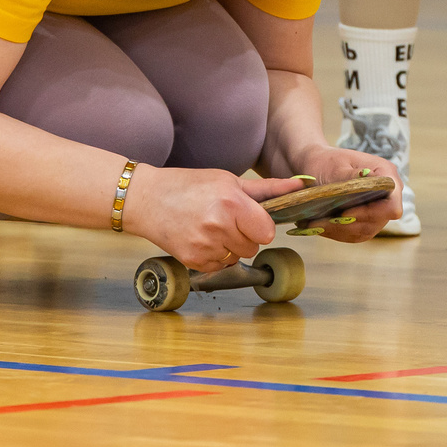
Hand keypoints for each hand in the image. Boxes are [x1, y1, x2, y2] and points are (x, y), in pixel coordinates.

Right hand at [125, 166, 296, 271]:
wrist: (146, 199)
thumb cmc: (188, 185)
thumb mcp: (228, 180)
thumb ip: (266, 188)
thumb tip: (299, 186)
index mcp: (232, 202)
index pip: (267, 232)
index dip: (260, 226)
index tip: (249, 218)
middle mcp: (220, 226)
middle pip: (253, 246)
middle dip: (244, 236)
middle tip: (224, 219)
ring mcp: (205, 246)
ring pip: (237, 258)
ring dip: (229, 247)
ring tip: (209, 227)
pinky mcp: (193, 261)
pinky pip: (220, 266)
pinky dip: (214, 256)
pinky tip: (199, 238)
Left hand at [277, 144, 400, 242]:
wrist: (317, 166)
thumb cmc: (327, 162)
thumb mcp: (335, 166)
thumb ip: (350, 175)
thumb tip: (368, 179)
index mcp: (386, 174)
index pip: (391, 205)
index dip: (372, 213)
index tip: (346, 213)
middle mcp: (388, 194)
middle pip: (378, 220)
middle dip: (350, 223)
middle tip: (322, 222)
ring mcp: (379, 210)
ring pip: (366, 230)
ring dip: (341, 230)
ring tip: (317, 224)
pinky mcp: (367, 221)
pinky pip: (356, 234)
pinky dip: (338, 232)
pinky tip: (321, 226)